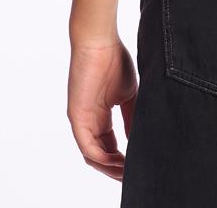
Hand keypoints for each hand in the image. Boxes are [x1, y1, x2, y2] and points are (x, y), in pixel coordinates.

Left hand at [67, 37, 137, 180]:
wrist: (101, 40)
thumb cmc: (114, 59)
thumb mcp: (129, 94)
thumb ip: (132, 117)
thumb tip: (138, 139)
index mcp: (100, 116)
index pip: (110, 146)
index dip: (123, 159)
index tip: (140, 165)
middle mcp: (89, 122)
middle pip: (101, 156)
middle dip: (117, 169)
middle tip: (134, 175)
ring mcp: (81, 120)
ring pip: (93, 156)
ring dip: (110, 167)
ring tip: (128, 172)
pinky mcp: (76, 117)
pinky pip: (87, 146)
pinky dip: (102, 158)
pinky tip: (118, 161)